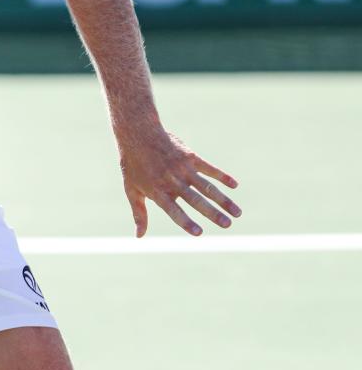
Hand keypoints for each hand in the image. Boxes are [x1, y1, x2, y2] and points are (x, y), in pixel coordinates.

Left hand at [119, 128, 240, 236]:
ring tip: (237, 213)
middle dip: (212, 213)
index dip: (186, 222)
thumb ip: (139, 213)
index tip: (199, 233)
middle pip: (196, 200)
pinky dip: (223, 176)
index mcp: (158, 191)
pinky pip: (210, 168)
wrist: (138, 133)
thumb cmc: (133, 165)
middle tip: (227, 224)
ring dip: (223, 200)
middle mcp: (173, 181)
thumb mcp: (131, 190)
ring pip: (207, 187)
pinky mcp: (191, 157)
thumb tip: (139, 236)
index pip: (174, 210)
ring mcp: (183, 168)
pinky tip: (235, 185)